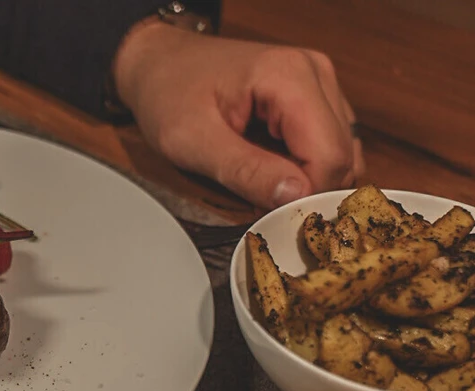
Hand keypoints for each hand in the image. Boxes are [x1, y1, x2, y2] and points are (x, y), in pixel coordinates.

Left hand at [112, 20, 364, 209]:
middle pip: (341, 155)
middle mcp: (316, 73)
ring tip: (261, 185)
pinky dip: (305, 168)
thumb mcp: (191, 141)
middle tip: (260, 205)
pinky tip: (271, 171)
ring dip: (306, 180)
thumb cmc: (168, 94)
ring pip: (340, 153)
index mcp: (290, 76)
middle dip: (306, 190)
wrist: (159, 64)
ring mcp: (319, 84)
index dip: (306, 195)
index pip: (329, 155)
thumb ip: (244, 170)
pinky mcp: (314, 98)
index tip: (270, 215)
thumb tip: (294, 196)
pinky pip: (327, 145)